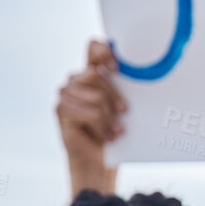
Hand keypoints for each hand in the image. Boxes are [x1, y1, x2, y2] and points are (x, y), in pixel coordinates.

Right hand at [57, 39, 125, 196]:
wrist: (101, 159)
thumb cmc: (115, 130)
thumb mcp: (123, 106)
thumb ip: (126, 87)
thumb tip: (143, 72)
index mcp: (93, 72)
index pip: (93, 47)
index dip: (104, 51)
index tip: (118, 68)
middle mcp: (77, 79)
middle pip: (96, 74)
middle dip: (114, 96)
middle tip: (125, 112)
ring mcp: (66, 93)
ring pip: (94, 96)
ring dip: (109, 117)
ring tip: (115, 130)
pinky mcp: (61, 108)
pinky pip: (87, 112)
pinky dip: (101, 126)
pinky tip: (107, 136)